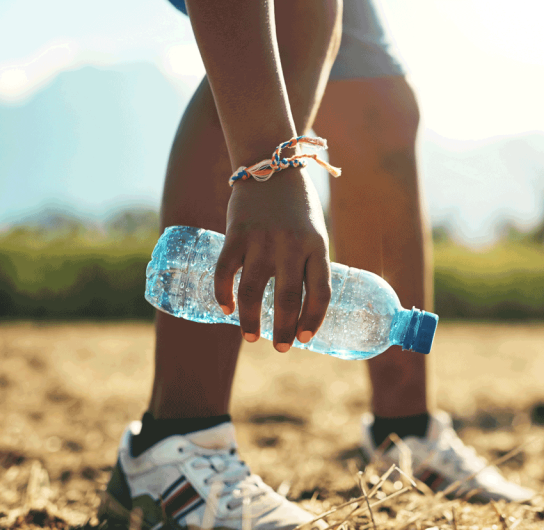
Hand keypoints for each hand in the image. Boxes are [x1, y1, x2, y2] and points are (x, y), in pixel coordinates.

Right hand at [214, 167, 331, 351]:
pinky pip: (226, 271)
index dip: (313, 319)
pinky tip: (226, 309)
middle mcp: (292, 244)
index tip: (306, 338)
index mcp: (317, 246)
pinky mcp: (236, 232)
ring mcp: (262, 239)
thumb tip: (300, 308)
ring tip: (252, 337)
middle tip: (280, 348)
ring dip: (250, 320)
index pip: (320, 292)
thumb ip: (310, 265)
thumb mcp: (315, 233)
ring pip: (253, 291)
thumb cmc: (298, 208)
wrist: (271, 167)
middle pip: (287, 298)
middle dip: (283, 330)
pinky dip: (224, 294)